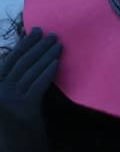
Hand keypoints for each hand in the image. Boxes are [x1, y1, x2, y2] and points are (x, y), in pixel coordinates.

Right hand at [0, 27, 61, 150]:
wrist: (19, 148)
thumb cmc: (16, 122)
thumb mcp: (11, 97)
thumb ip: (15, 77)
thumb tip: (26, 52)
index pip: (9, 59)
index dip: (23, 44)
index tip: (36, 30)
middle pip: (20, 63)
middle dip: (37, 46)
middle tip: (52, 33)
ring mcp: (9, 101)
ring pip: (30, 71)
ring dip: (46, 55)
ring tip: (59, 44)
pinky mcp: (24, 109)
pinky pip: (38, 85)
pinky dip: (47, 72)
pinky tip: (56, 62)